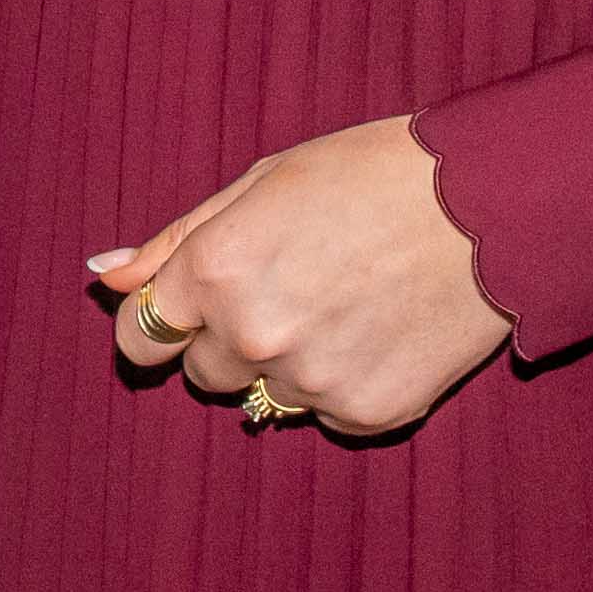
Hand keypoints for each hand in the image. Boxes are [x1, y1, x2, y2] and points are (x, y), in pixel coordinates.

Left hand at [94, 115, 509, 437]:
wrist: (488, 205)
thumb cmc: (370, 176)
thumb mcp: (260, 184)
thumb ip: (174, 241)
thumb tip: (104, 275)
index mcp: (215, 272)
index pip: (140, 338)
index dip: (157, 325)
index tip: (180, 316)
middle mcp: (253, 337)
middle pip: (201, 373)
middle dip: (228, 339)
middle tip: (292, 286)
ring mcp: (312, 384)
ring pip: (266, 396)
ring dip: (290, 363)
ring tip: (346, 303)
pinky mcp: (369, 414)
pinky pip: (328, 415)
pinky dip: (344, 384)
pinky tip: (380, 332)